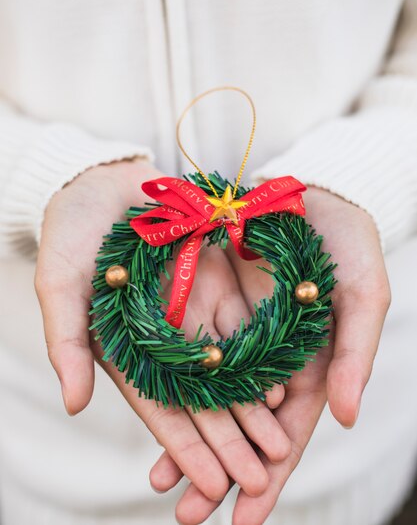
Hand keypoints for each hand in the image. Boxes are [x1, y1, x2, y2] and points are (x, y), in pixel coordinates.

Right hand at [34, 159, 290, 503]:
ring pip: (228, 368)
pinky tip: (284, 382)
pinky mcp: (213, 282)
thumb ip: (69, 341)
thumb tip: (72, 404)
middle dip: (229, 440)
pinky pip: (242, 323)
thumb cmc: (72, 232)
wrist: (102, 181)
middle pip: (201, 398)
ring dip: (252, 407)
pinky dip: (261, 354)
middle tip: (259, 478)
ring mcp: (191, 310)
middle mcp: (162, 337)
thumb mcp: (60, 284)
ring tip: (278, 445)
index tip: (212, 484)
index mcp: (125, 348)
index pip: (158, 408)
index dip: (185, 447)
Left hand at [151, 186, 390, 524]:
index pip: (289, 434)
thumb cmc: (348, 244)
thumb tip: (348, 418)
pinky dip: (176, 383)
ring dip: (189, 440)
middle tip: (188, 516)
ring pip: (212, 398)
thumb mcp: (362, 295)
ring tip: (159, 482)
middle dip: (219, 472)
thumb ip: (355, 354)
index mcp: (313, 367)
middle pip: (243, 427)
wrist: (313, 192)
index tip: (245, 519)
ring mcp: (242, 335)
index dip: (269, 477)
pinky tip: (155, 411)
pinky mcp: (215, 308)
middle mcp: (273, 360)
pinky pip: (192, 352)